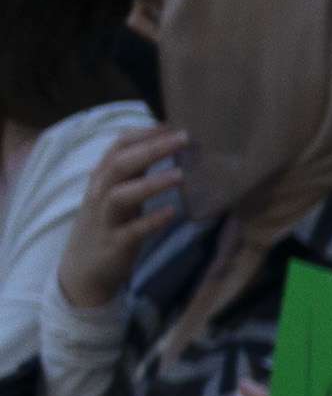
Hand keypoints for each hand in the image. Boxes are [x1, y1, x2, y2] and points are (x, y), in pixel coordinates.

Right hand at [58, 130, 189, 311]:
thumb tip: (164, 145)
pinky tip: (171, 213)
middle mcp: (100, 194)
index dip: (143, 134)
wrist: (83, 270)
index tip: (171, 125)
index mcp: (103, 179)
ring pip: (120, 195)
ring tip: (180, 176)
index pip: (118, 147)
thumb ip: (135, 171)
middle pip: (120, 164)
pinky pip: (131, 231)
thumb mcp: (118, 193)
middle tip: (183, 139)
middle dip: (151, 149)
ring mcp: (105, 219)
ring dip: (150, 184)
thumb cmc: (108, 224)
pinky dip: (151, 221)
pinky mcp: (114, 244)